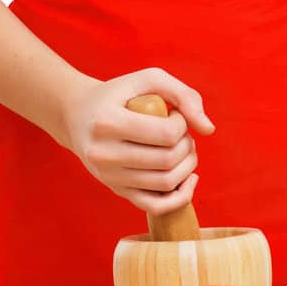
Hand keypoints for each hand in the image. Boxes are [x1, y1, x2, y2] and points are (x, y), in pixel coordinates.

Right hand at [59, 66, 215, 213]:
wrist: (78, 115)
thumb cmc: (119, 94)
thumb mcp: (147, 79)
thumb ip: (183, 94)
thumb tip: (209, 129)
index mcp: (107, 121)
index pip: (165, 134)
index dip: (182, 123)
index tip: (175, 114)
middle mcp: (104, 153)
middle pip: (167, 161)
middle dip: (187, 145)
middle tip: (182, 132)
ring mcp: (109, 176)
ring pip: (166, 183)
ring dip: (188, 166)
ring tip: (182, 148)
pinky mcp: (116, 191)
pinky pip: (156, 206)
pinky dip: (181, 196)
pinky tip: (187, 177)